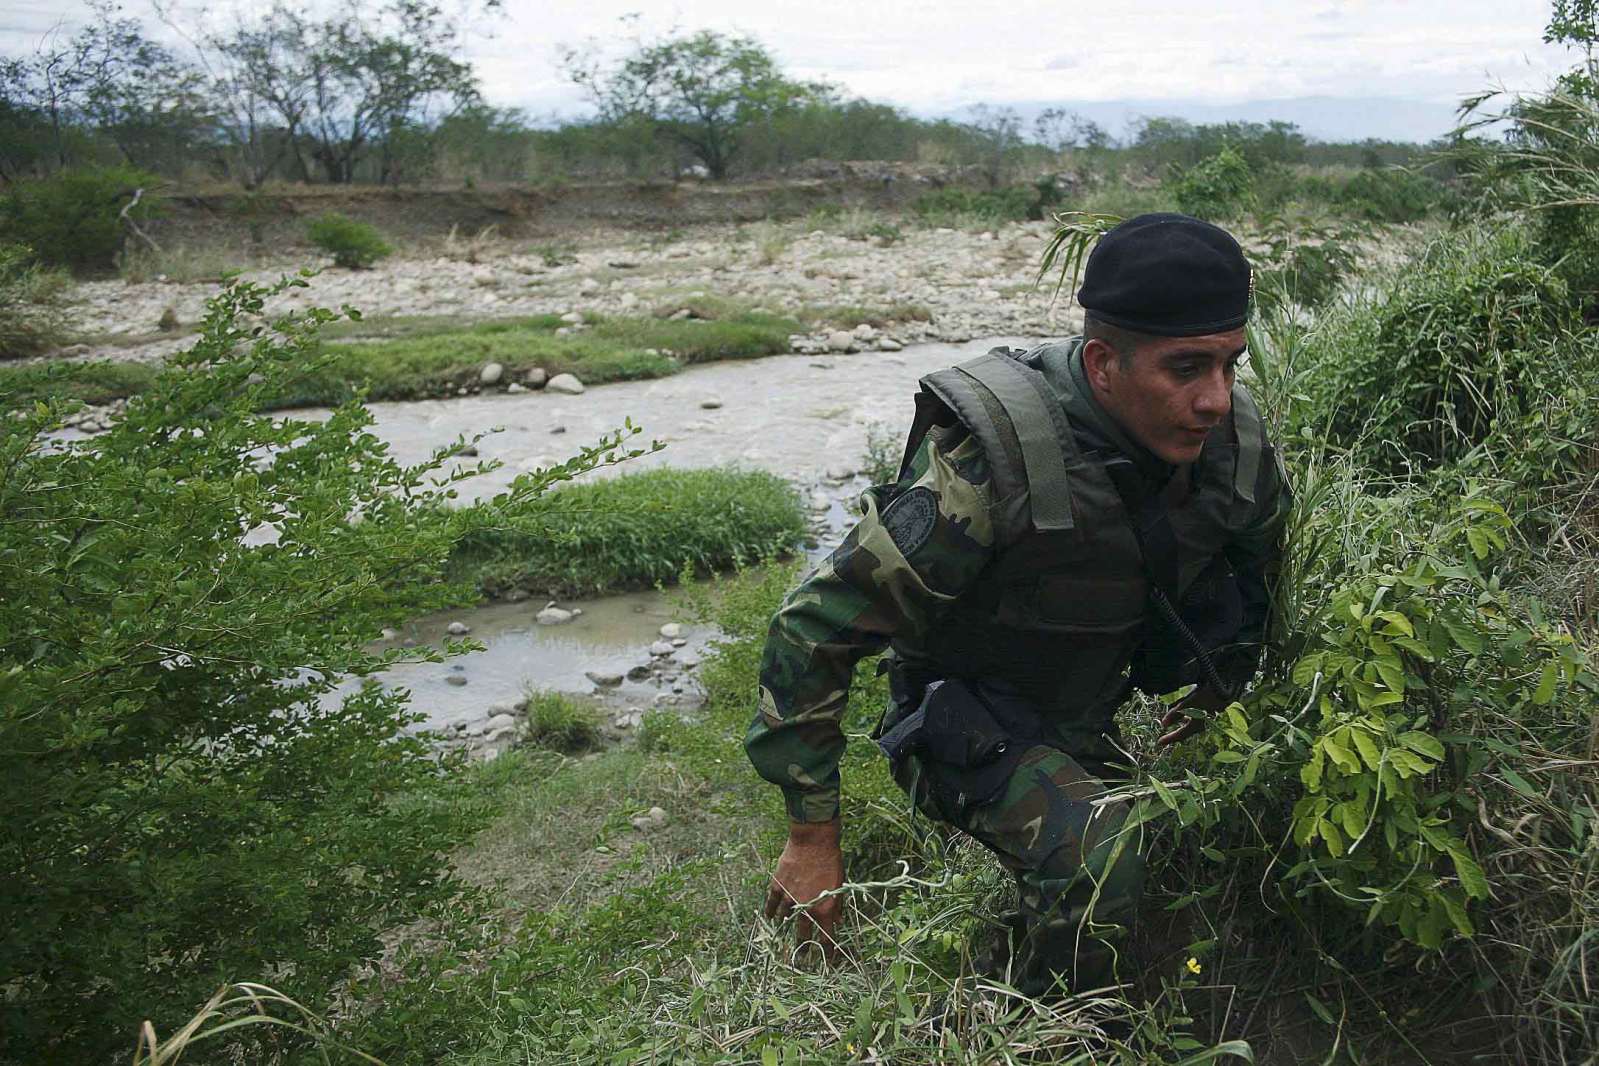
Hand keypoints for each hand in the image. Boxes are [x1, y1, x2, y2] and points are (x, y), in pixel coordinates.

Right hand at [764, 818, 843, 960]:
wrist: (813, 841)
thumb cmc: (831, 861)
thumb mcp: (840, 884)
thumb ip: (838, 905)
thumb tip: (838, 920)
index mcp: (824, 909)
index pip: (826, 937)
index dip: (827, 951)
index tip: (827, 961)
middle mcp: (806, 908)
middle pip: (803, 933)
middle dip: (803, 947)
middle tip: (803, 956)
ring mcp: (790, 898)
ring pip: (785, 919)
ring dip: (785, 928)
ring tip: (782, 936)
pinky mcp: (778, 886)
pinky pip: (772, 903)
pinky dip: (770, 911)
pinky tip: (769, 917)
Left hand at [1157, 684, 1232, 746]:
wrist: (1228, 687)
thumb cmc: (1208, 695)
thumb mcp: (1188, 704)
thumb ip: (1175, 714)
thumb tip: (1163, 724)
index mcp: (1198, 725)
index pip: (1181, 735)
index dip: (1170, 739)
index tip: (1160, 743)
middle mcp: (1203, 724)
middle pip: (1186, 732)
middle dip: (1176, 734)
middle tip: (1166, 737)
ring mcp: (1208, 718)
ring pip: (1192, 724)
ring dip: (1182, 725)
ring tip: (1175, 724)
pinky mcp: (1211, 711)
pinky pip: (1197, 718)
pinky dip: (1189, 717)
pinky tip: (1187, 713)